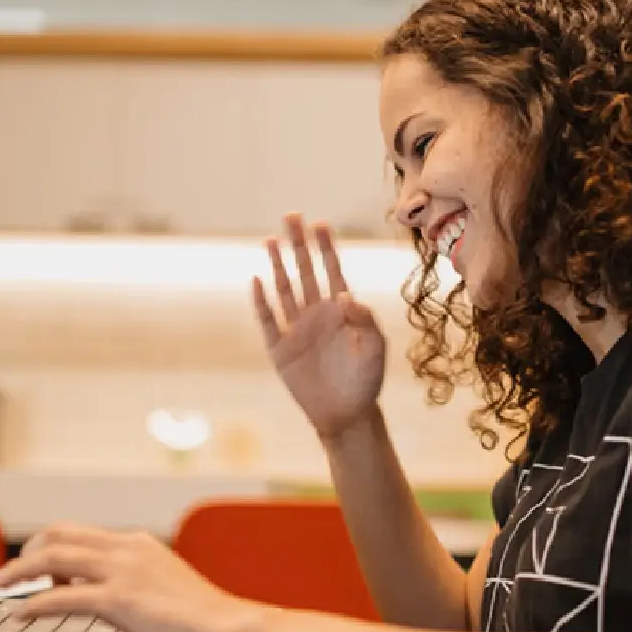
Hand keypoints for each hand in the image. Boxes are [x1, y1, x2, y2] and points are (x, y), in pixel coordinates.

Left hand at [0, 523, 259, 631]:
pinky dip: (34, 603)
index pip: (82, 535)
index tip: (33, 565)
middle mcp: (128, 548)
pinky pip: (63, 596)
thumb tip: (119, 596)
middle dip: (27, 551)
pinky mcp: (120, 599)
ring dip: (20, 572)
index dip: (50, 547)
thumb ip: (140, 582)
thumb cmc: (205, 620)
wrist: (231, 630)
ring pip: (55, 557)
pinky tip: (20, 614)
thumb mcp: (167, 586)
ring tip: (1, 587)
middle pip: (61, 534)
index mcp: (139, 544)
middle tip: (7, 574)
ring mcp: (123, 571)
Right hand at [253, 214, 386, 438]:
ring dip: (277, 265)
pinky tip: (256, 281)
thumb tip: (345, 295)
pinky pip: (268, 320)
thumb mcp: (375, 350)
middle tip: (291, 216)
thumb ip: (365, 321)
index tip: (320, 223)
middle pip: (305, 271)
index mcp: (342, 312)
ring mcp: (297, 329)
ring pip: (284, 289)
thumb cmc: (366, 383)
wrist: (345, 415)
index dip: (326, 247)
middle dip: (298, 244)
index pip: (332, 271)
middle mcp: (317, 314)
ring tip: (271, 240)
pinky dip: (261, 302)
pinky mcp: (281, 349)